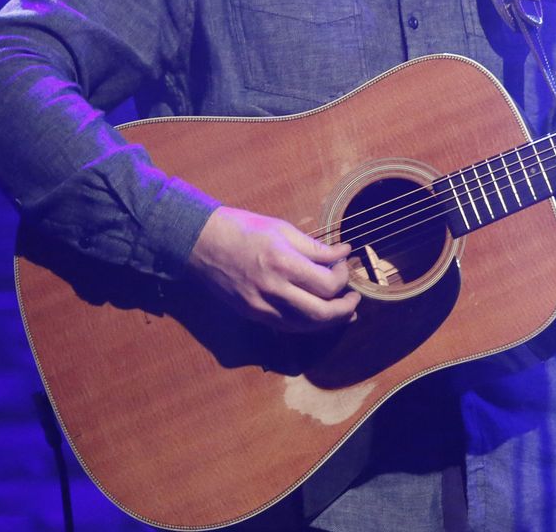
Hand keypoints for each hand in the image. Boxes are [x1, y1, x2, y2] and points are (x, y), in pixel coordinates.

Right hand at [187, 206, 360, 331]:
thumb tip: (343, 253)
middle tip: (355, 298)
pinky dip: (307, 324)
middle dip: (345, 308)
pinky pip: (288, 327)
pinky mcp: (253, 314)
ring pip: (306, 326)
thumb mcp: (282, 229)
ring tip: (344, 311)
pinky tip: (317, 315)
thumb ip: (315, 247)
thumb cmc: (242, 228)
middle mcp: (274, 289)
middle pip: (322, 313)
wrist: (200, 242)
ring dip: (330, 321)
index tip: (344, 264)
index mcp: (283, 262)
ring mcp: (261, 306)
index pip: (327, 284)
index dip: (344, 277)